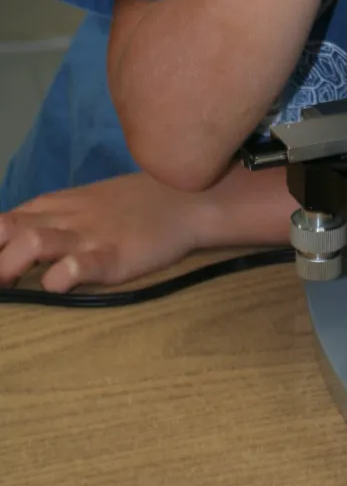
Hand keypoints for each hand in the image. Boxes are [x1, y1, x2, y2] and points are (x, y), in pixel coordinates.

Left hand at [0, 173, 209, 292]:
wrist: (190, 199)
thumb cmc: (137, 205)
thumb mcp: (88, 202)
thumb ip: (54, 218)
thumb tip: (20, 241)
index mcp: (57, 206)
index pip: (4, 221)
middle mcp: (66, 218)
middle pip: (7, 228)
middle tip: (0, 283)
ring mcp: (90, 236)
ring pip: (34, 242)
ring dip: (10, 265)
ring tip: (9, 287)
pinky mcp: (115, 256)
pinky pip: (81, 265)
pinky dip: (62, 275)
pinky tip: (57, 284)